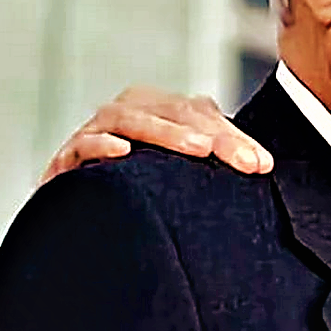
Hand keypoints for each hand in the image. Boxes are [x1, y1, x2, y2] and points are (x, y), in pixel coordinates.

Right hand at [39, 86, 273, 185]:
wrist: (83, 219)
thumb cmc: (143, 188)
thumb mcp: (182, 173)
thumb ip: (219, 156)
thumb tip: (263, 164)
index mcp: (160, 110)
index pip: (203, 114)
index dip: (234, 138)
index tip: (261, 166)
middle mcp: (130, 113)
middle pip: (174, 112)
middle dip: (213, 135)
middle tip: (243, 161)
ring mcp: (97, 132)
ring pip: (130, 118)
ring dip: (165, 132)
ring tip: (198, 149)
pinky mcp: (67, 158)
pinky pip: (82, 144)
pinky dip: (100, 144)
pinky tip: (123, 153)